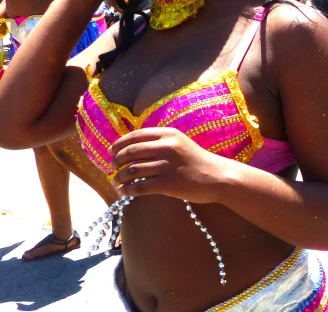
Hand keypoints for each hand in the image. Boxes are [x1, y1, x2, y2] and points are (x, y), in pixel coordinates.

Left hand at [110, 127, 230, 202]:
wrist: (217, 177)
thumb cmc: (197, 161)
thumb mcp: (180, 144)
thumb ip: (161, 142)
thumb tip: (132, 149)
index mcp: (169, 134)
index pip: (136, 135)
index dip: (119, 144)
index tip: (110, 152)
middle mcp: (167, 147)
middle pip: (131, 152)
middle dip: (116, 161)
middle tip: (112, 168)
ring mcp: (167, 165)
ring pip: (132, 170)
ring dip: (119, 178)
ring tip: (116, 183)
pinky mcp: (168, 184)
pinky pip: (140, 187)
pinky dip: (128, 190)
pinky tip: (125, 192)